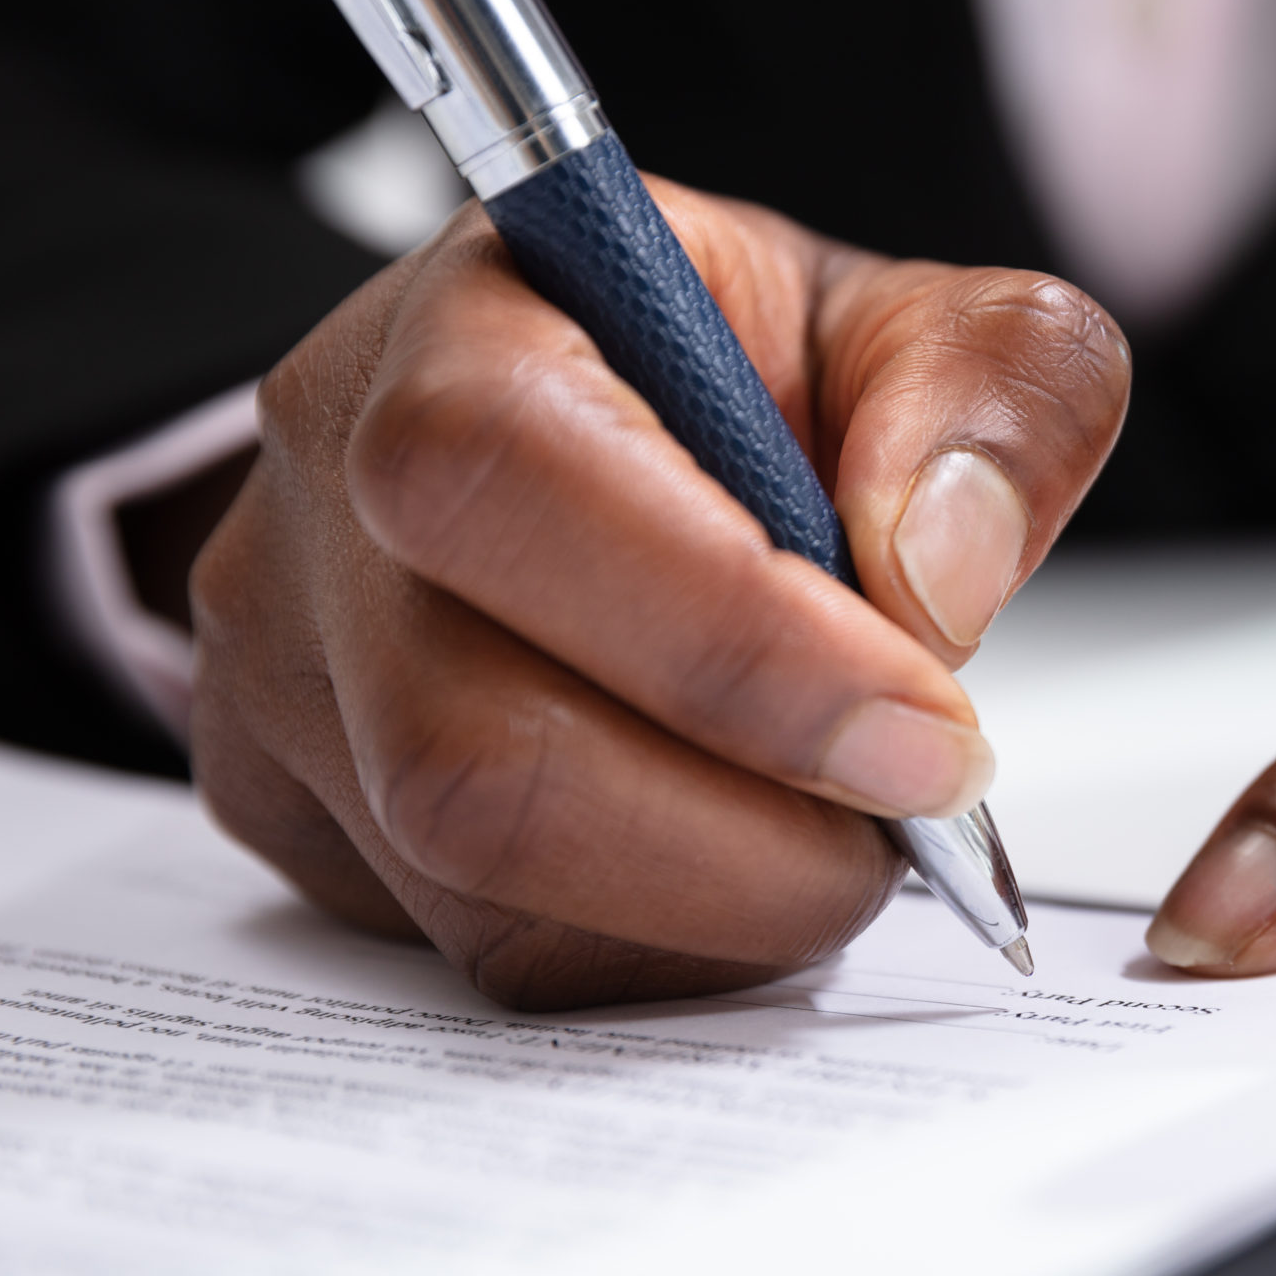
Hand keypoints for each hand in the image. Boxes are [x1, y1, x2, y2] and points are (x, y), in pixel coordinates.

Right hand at [190, 176, 1125, 1009]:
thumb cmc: (737, 369)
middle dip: (745, 843)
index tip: (928, 737)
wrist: (580, 416)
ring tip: (833, 830)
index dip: (737, 643)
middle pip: (470, 752)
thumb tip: (938, 576)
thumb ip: (990, 390)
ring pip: (479, 894)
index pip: (515, 476)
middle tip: (908, 822)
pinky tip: (736, 862)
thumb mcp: (910, 321)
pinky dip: (658, 948)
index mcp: (463, 324)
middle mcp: (327, 504)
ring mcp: (285, 676)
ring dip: (719, 912)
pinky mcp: (296, 812)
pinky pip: (476, 955)